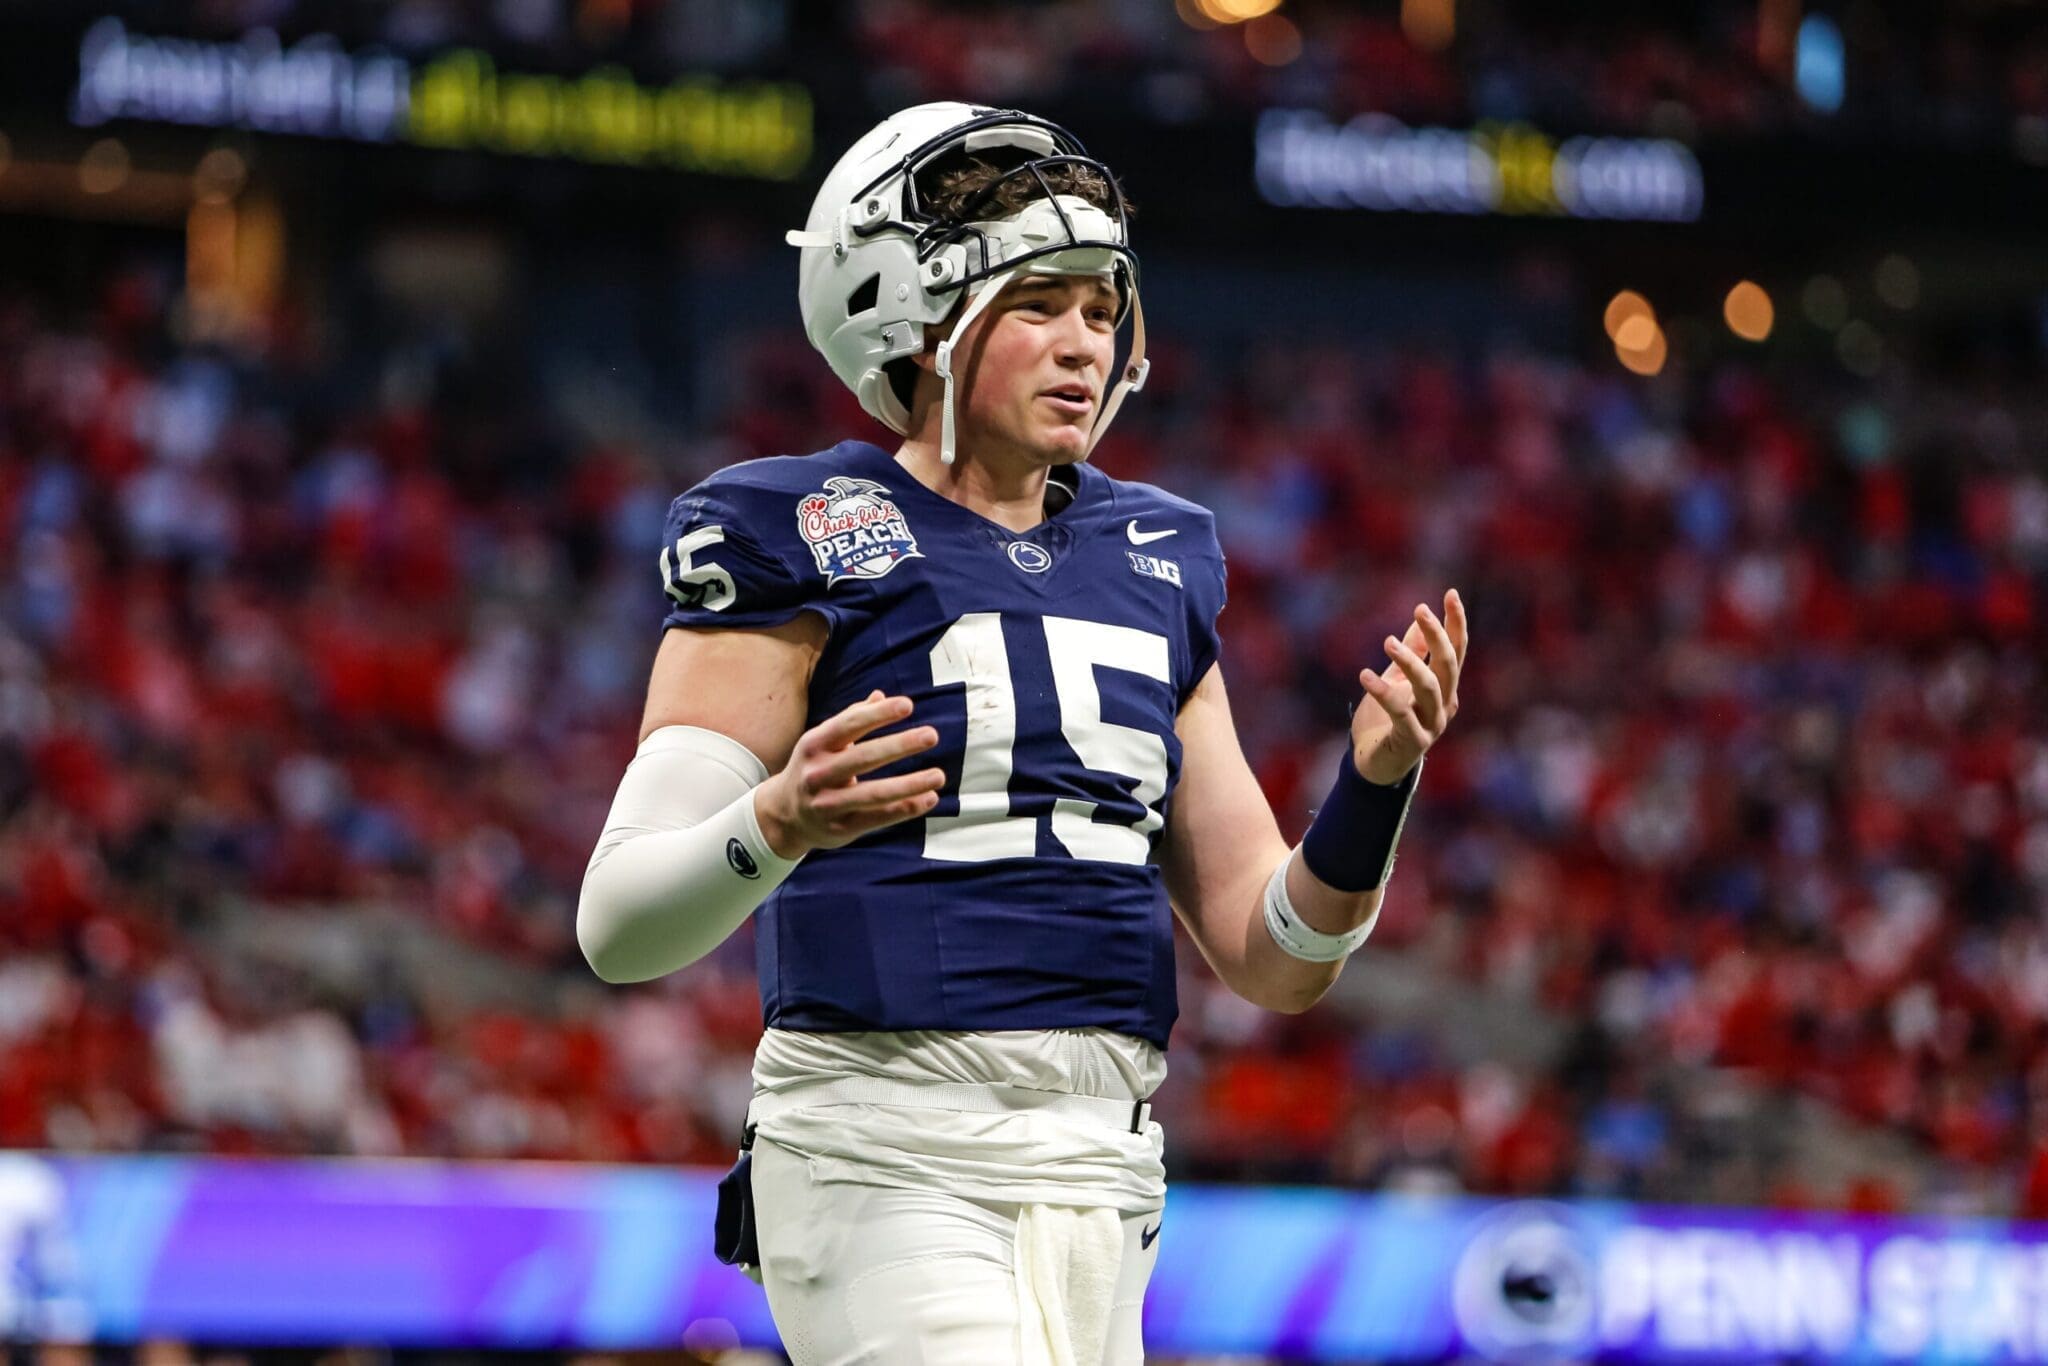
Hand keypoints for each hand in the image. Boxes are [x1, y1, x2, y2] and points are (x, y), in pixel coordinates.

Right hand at [754, 691, 944, 858]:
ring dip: (909, 784)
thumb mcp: (823, 741)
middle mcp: (818, 773)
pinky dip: (905, 809)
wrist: (785, 815)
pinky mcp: (841, 828)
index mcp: (815, 745)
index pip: (848, 725)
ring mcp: (828, 803)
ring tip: (939, 775)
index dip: (878, 715)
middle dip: (899, 745)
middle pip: (863, 758)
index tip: (908, 705)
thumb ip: (852, 719)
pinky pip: (877, 818)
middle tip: (932, 735)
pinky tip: (928, 799)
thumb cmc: (814, 768)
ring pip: (873, 794)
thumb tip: (881, 695)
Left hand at [1352, 590, 1467, 785]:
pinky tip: (1365, 675)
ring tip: (1388, 642)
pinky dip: (1384, 692)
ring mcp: (1432, 725)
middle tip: (1420, 610)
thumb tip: (1419, 620)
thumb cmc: (1385, 719)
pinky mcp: (1414, 742)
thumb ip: (1411, 653)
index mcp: (1444, 688)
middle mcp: (1445, 705)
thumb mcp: (1397, 679)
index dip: (1456, 623)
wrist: (1373, 764)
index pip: (1456, 651)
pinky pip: (1401, 713)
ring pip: (1429, 687)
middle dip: (1437, 635)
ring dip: (1410, 662)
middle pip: (1448, 665)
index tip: (1451, 594)